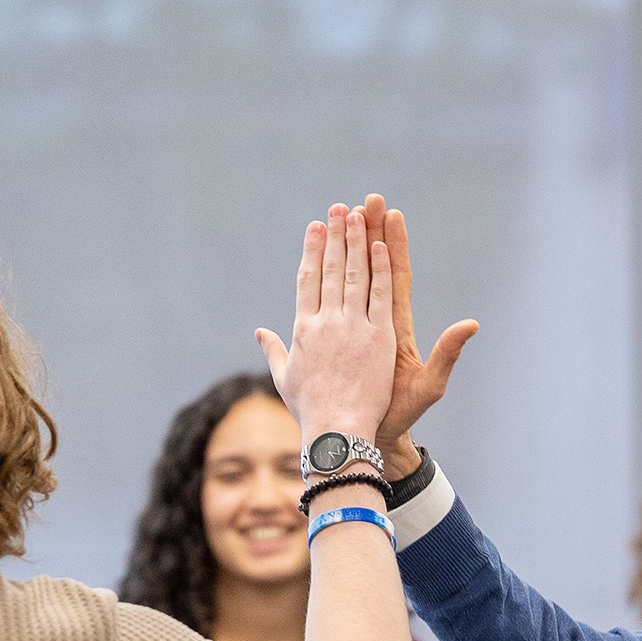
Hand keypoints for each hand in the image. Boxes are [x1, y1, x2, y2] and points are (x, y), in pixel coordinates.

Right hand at [256, 204, 396, 445]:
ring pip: (356, 275)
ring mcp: (354, 328)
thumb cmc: (311, 412)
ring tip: (360, 213)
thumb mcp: (285, 380)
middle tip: (338, 208)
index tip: (315, 228)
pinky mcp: (379, 338)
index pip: (308, 281)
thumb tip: (260, 332)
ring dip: (358, 241)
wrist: (337, 432)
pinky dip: (381, 269)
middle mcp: (326, 323)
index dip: (313, 251)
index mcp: (303, 330)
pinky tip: (381, 246)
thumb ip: (274, 351)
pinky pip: (380, 296)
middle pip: (332, 270)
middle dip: (336, 236)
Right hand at [358, 195, 476, 469]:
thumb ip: (449, 352)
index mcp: (393, 325)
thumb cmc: (400, 412)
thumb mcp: (430, 383)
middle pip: (374, 267)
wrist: (370, 432)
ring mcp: (357, 327)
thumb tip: (472, 324)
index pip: (394, 276)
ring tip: (346, 212)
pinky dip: (333, 275)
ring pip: (354, 277)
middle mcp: (376, 321)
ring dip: (351, 245)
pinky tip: (325, 252)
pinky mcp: (343, 337)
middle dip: (369, 233)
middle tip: (364, 200)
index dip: (392, 245)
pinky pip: (337, 301)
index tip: (388, 215)